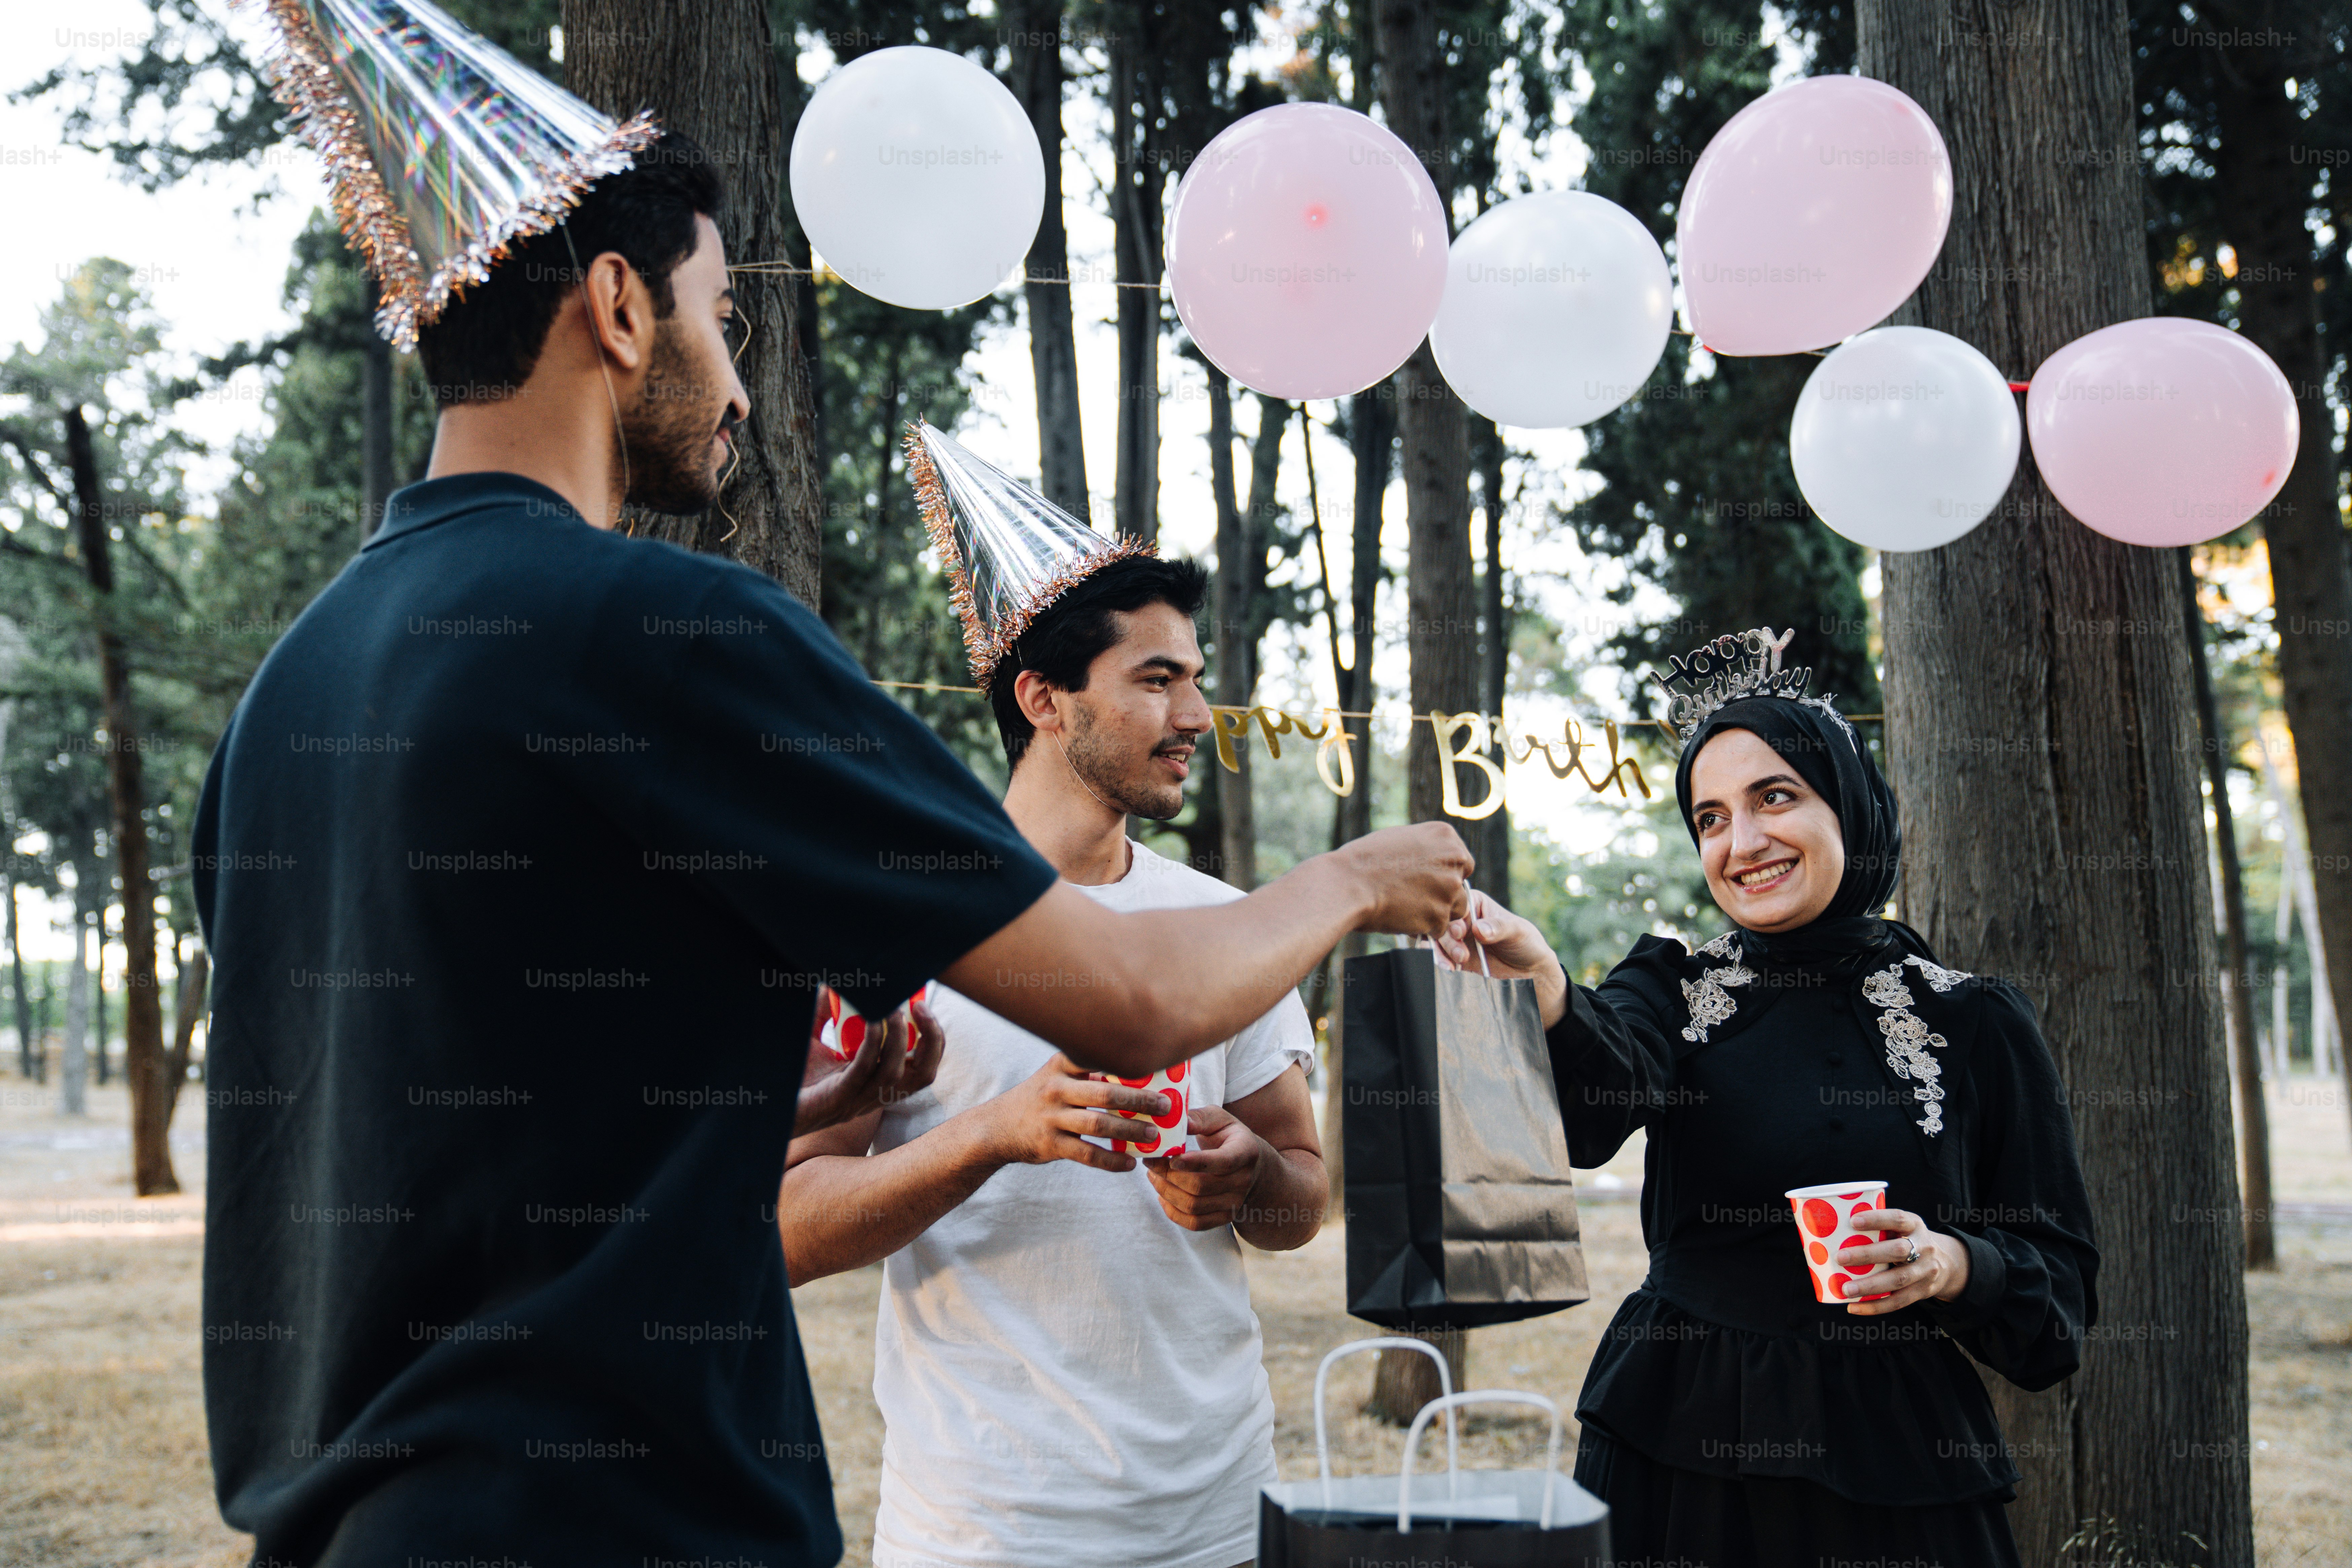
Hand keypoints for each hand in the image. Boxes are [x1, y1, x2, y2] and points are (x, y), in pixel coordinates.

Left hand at [796, 989, 944, 1134]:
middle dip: (932, 1039)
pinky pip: (864, 1070)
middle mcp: (875, 1096)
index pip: (922, 1068)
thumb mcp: (814, 1041)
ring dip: (899, 1038)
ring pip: (895, 1073)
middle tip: (921, 1007)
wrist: (767, 1110)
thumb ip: (825, 1012)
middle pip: (923, 1075)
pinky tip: (871, 1020)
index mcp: (879, 1085)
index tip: (923, 1007)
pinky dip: (872, 1043)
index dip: (933, 1039)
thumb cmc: (792, 1077)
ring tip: (894, 1009)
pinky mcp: (840, 1097)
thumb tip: (834, 981)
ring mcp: (858, 1100)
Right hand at [976, 1053, 1172, 1171]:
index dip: (1131, 1063)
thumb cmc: (1039, 1098)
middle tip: (1165, 1107)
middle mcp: (1057, 1088)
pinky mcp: (1050, 1144)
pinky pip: (1087, 1154)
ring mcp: (1052, 1117)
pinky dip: (1111, 1161)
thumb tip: (1136, 1070)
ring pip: (1099, 1125)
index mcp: (1063, 1066)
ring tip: (1154, 1136)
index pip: (1100, 1059)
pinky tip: (1129, 1164)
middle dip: (1140, 1101)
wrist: (996, 1128)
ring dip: (1131, 1131)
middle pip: (1106, 1093)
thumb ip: (1088, 1071)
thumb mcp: (1056, 1075)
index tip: (1160, 1067)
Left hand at [1145, 1104, 1267, 1230]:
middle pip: (1200, 1186)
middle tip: (1151, 1161)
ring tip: (1153, 1176)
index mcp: (1245, 1151)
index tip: (1172, 1159)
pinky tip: (1163, 1196)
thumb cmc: (1228, 1137)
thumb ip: (1200, 1118)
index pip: (1223, 1161)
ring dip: (1166, 1192)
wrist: (1249, 1166)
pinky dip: (1173, 1212)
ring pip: (1194, 1206)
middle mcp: (1243, 1181)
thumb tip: (1179, 1122)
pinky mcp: (1224, 1218)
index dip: (1196, 1162)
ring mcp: (1234, 1203)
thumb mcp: (1219, 1120)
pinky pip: (1195, 1223)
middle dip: (1169, 1175)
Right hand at [1334, 822, 1473, 936]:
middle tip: (1415, 896)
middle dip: (1443, 895)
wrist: (1348, 884)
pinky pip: (1439, 928)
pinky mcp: (1439, 916)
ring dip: (1436, 912)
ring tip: (1407, 907)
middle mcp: (1454, 860)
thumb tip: (1436, 861)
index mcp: (1446, 836)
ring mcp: (1449, 888)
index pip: (1463, 862)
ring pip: (1454, 909)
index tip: (1428, 880)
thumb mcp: (1401, 838)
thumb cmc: (1365, 860)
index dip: (1446, 874)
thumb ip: (1427, 848)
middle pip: (1461, 886)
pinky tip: (1402, 917)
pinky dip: (1424, 927)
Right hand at [1434, 890, 1569, 1027]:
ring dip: (1441, 953)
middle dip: (1448, 941)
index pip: (1457, 907)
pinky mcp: (1456, 957)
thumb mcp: (1517, 931)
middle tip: (1462, 955)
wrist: (1529, 968)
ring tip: (1451, 967)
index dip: (1455, 919)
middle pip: (1443, 925)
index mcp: (1475, 904)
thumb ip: (1498, 927)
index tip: (1459, 933)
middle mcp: (1463, 919)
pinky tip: (1448, 969)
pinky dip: (1441, 962)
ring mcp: (1458, 939)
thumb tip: (1478, 929)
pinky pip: (1442, 957)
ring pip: (1438, 941)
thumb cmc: (1526, 941)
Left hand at [1838, 1208, 1971, 1313]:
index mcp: (1915, 1225)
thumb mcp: (1902, 1227)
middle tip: (1840, 1257)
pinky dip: (1875, 1306)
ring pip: (1898, 1280)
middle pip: (1898, 1251)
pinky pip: (1898, 1302)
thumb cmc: (1908, 1240)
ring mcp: (1925, 1271)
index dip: (1876, 1219)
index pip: (1897, 1219)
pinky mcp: (1923, 1292)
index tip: (1852, 1221)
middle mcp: (1923, 1247)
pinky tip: (1854, 1307)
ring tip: (1845, 1289)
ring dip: (1870, 1286)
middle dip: (1868, 1254)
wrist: (1946, 1263)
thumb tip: (1834, 1230)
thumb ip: (1879, 1228)